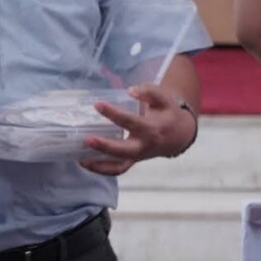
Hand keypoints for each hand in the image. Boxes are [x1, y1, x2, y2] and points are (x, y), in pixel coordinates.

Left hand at [78, 84, 197, 175]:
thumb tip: (131, 91)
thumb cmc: (168, 113)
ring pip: (119, 166)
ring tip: (81, 158)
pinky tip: (85, 162)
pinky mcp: (133, 161)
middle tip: (87, 139)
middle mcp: (144, 146)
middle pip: (123, 150)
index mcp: (151, 128)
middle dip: (104, 146)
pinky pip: (117, 170)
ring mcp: (138, 156)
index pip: (130, 121)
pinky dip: (101, 169)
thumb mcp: (163, 98)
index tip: (97, 104)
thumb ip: (149, 91)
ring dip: (99, 165)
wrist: (179, 135)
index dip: (113, 113)